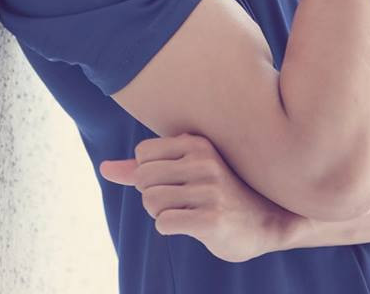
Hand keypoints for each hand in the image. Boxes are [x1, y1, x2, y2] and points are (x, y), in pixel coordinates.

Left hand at [99, 133, 288, 261]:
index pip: (143, 154)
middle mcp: (204, 161)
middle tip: (180, 200)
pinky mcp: (211, 219)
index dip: (150, 173)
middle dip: (153, 195)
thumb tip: (103, 168)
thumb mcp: (184, 171)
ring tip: (187, 212)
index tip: (175, 180)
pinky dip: (170, 228)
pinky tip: (193, 225)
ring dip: (162, 213)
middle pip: (143, 178)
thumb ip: (141, 169)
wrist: (266, 221)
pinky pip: (163, 223)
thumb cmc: (218, 192)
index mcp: (197, 142)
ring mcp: (209, 189)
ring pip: (151, 201)